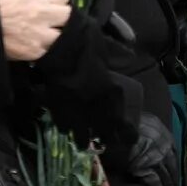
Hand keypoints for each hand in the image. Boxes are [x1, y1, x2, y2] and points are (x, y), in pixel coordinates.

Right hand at [0, 0, 70, 60]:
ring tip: (40, 33)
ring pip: (61, 35)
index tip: (50, 2)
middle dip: (58, 16)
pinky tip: (31, 43)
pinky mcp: (33, 51)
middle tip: (47, 18)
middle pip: (67, 15)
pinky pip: (47, 50)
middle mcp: (44, 12)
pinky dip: (41, 47)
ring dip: (53, 33)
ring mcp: (40, 33)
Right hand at [36, 7, 137, 149]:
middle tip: (107, 144)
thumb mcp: (105, 45)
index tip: (130, 139)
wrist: (57, 42)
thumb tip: (130, 56)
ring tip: (85, 144)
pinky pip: (62, 122)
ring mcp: (74, 107)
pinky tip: (66, 129)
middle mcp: (93, 103)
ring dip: (84, 138)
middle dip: (106, 138)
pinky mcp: (55, 105)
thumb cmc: (85, 40)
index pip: (120, 117)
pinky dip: (65, 127)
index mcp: (109, 90)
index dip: (126, 132)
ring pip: (80, 131)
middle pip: (102, 128)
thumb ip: (117, 54)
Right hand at [122, 112, 180, 185]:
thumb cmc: (128, 120)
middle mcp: (164, 147)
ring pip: (166, 176)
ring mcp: (157, 158)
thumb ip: (146, 133)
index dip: (173, 165)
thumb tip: (144, 141)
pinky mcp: (146, 168)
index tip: (175, 175)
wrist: (121, 121)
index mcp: (163, 134)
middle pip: (172, 167)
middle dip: (173, 181)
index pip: (172, 154)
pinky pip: (155, 182)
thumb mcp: (142, 122)